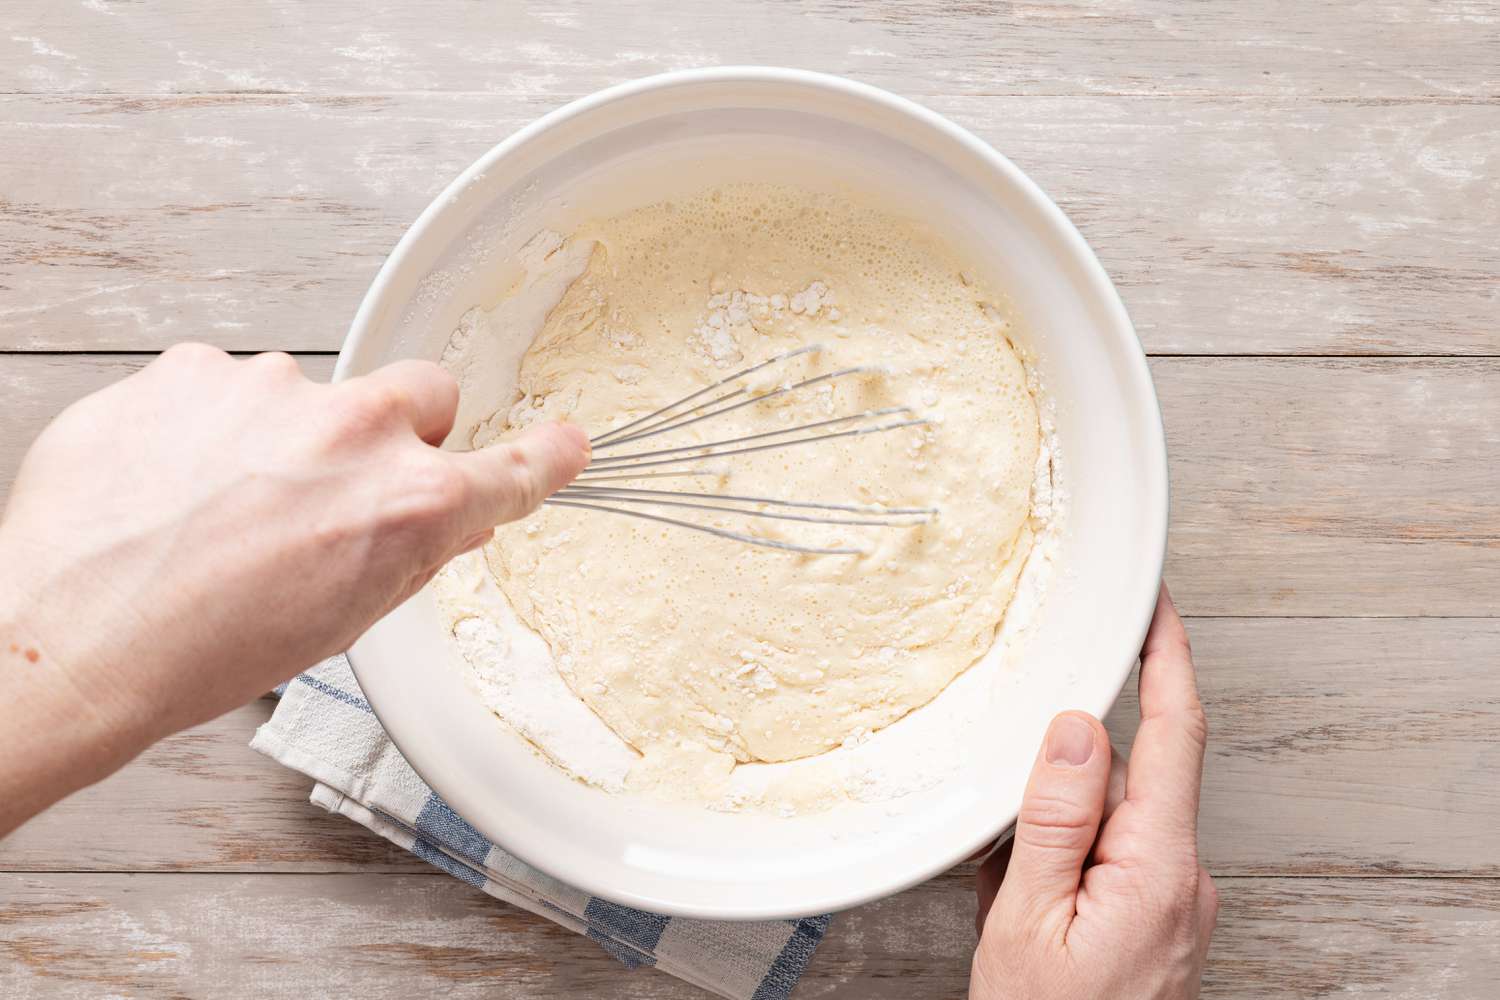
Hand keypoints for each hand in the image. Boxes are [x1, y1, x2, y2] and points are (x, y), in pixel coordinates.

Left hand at [0, 344, 587, 831]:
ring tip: (224, 503)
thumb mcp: (341, 620)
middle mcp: (355, 432)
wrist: (73, 641)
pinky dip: (213, 421)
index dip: (544, 458)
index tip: (567, 444)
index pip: (511, 469)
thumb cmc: (202, 651)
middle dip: (402, 430)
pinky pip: (227, 383)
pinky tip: (176, 478)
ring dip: (290, 432)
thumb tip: (450, 518)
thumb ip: (411, 553)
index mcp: (409, 505)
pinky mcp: (192, 367)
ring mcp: (271, 389)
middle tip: (342, 485)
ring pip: (313, 392)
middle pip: (423, 393)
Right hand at [970, 586, 1215, 998]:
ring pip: (1108, 815)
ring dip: (1054, 833)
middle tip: (1008, 841)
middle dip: (1060, 782)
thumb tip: (1079, 725)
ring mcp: (1174, 898)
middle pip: (1125, 775)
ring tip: (1012, 899)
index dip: (1168, 658)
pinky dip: (1063, 861)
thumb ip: (1056, 818)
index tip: (1156, 602)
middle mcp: (1181, 877)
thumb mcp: (1026, 922)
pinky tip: (1032, 908)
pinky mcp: (1159, 913)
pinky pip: (1109, 853)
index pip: (1175, 734)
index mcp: (1158, 868)